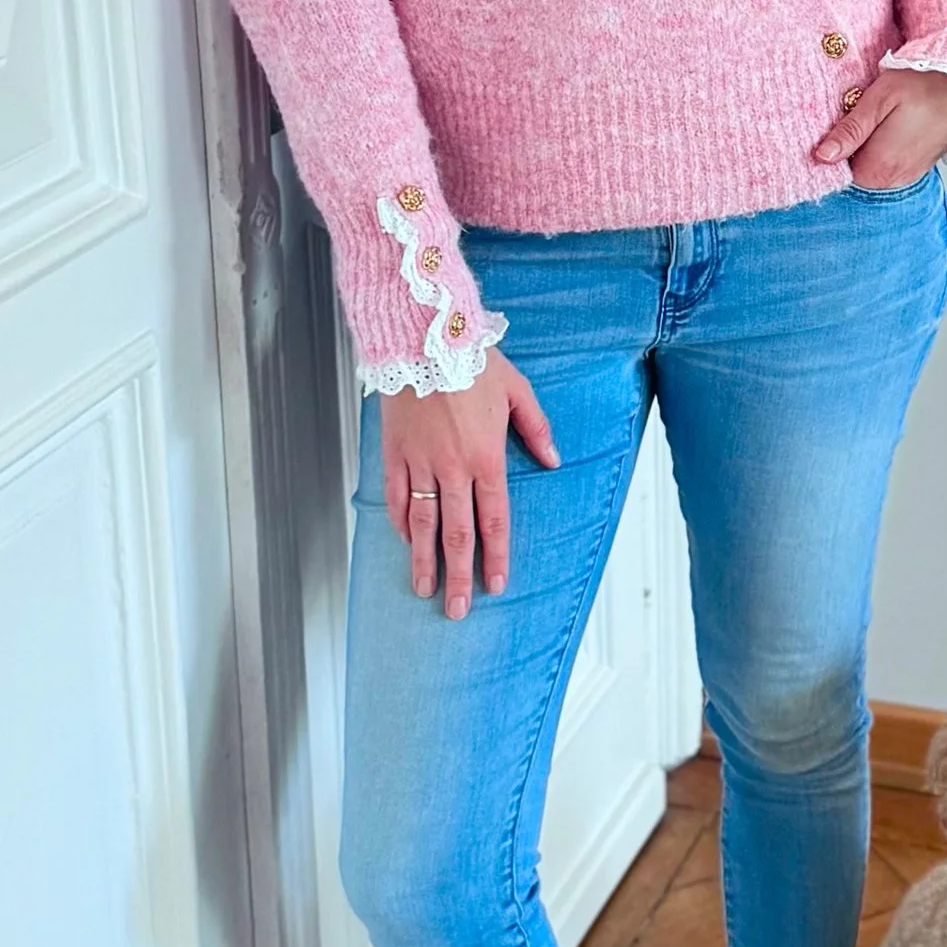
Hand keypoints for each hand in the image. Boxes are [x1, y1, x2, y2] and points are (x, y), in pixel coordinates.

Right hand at [382, 362, 558, 615]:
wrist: (421, 336)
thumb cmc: (472, 359)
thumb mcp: (517, 389)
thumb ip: (536, 429)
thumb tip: (553, 461)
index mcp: (486, 456)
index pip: (493, 519)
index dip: (494, 556)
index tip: (494, 586)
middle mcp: (452, 468)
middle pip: (457, 533)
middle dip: (458, 575)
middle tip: (456, 610)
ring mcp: (419, 462)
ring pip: (422, 523)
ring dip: (424, 560)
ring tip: (424, 590)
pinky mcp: (394, 452)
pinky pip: (395, 497)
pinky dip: (400, 524)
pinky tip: (406, 544)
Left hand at [812, 63, 946, 186]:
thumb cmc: (926, 82)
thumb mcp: (880, 99)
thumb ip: (850, 131)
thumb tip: (822, 156)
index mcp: (879, 167)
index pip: (837, 170)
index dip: (833, 145)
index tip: (836, 122)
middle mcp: (894, 179)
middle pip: (854, 169)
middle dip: (850, 145)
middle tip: (857, 111)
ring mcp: (909, 174)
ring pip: (872, 165)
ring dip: (869, 144)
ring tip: (879, 114)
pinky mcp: (919, 165)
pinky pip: (890, 162)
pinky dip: (885, 145)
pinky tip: (892, 121)